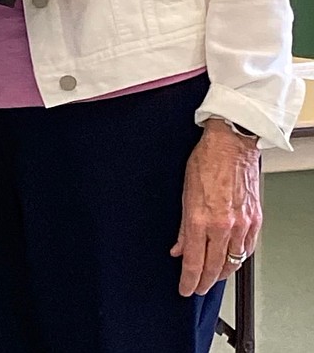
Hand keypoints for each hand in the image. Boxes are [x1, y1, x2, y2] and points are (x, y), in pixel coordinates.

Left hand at [171, 120, 260, 295]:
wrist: (232, 145)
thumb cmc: (206, 161)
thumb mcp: (185, 192)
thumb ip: (183, 226)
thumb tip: (178, 248)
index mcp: (200, 218)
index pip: (193, 261)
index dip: (188, 280)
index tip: (185, 289)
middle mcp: (222, 225)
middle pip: (213, 268)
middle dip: (204, 282)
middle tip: (197, 287)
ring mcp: (241, 225)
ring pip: (232, 262)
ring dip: (221, 273)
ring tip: (211, 276)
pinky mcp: (255, 221)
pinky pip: (246, 249)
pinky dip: (237, 258)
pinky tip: (230, 259)